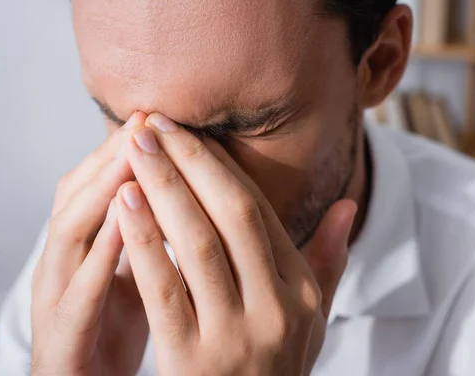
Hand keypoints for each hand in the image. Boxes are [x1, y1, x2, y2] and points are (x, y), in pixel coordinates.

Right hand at [30, 113, 149, 375]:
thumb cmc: (115, 324)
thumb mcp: (136, 270)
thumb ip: (151, 231)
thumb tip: (188, 191)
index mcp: (86, 245)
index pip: (103, 186)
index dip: (128, 150)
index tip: (162, 118)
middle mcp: (64, 262)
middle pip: (81, 195)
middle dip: (113, 156)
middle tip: (144, 121)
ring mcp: (56, 297)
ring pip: (71, 231)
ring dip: (101, 191)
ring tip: (131, 156)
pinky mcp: (61, 337)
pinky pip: (79, 294)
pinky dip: (100, 257)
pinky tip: (125, 229)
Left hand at [115, 113, 356, 374]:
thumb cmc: (273, 367)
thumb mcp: (312, 319)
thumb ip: (330, 260)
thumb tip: (348, 203)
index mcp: (301, 291)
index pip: (258, 213)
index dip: (220, 168)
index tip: (189, 133)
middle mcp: (276, 308)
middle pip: (233, 216)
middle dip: (191, 163)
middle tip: (157, 124)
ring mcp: (235, 336)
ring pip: (198, 245)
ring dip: (165, 189)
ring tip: (136, 149)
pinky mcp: (192, 360)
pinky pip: (164, 289)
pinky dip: (144, 242)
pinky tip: (125, 203)